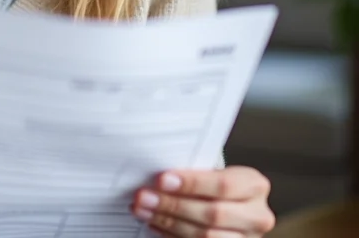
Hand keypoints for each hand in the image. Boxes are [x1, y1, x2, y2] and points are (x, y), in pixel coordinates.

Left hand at [130, 166, 275, 236]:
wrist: (232, 206)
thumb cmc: (216, 184)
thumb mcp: (213, 171)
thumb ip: (195, 171)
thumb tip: (154, 171)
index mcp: (254, 185)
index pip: (223, 184)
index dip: (192, 183)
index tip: (162, 179)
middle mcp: (257, 215)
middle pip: (213, 214)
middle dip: (173, 205)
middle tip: (144, 197)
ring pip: (206, 236)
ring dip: (168, 222)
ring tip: (144, 211)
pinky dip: (172, 236)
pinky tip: (155, 225)